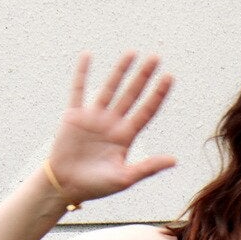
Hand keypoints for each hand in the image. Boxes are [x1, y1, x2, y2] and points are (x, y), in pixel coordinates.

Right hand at [46, 51, 176, 203]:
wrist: (66, 186)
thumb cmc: (96, 186)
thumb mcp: (125, 178)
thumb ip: (148, 167)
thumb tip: (174, 160)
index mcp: (126, 138)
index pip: (146, 112)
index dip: (158, 94)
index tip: (169, 77)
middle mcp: (112, 124)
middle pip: (132, 95)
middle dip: (144, 76)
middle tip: (156, 57)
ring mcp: (94, 118)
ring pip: (110, 88)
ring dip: (120, 70)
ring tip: (132, 53)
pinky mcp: (75, 116)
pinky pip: (79, 90)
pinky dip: (82, 74)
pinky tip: (88, 56)